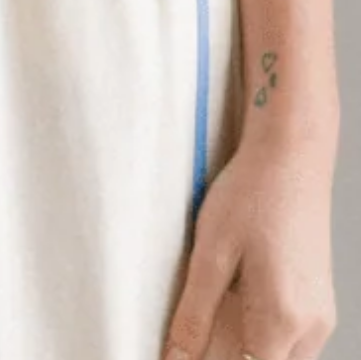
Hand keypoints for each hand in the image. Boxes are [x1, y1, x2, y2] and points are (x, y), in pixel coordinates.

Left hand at [162, 133, 336, 359]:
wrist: (291, 157)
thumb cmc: (251, 197)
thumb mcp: (211, 255)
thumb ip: (195, 315)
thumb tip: (176, 359)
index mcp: (284, 321)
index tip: (182, 355)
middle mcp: (312, 327)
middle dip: (226, 357)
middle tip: (188, 337)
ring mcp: (320, 314)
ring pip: (279, 356)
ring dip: (243, 346)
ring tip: (210, 311)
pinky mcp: (318, 299)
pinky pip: (289, 336)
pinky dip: (258, 330)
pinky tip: (232, 298)